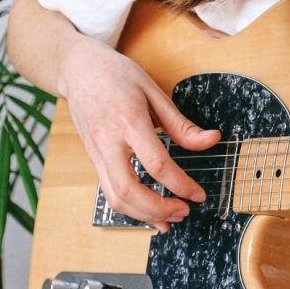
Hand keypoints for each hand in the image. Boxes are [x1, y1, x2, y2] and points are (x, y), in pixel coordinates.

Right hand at [57, 36, 219, 232]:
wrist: (77, 69)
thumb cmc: (116, 75)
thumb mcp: (153, 91)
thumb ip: (181, 124)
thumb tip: (211, 140)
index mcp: (129, 121)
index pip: (157, 164)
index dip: (181, 185)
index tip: (199, 194)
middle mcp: (108, 142)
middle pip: (129, 190)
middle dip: (159, 209)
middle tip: (184, 212)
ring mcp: (96, 153)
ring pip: (115, 198)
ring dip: (144, 215)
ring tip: (170, 219)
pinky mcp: (93, 159)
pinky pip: (109, 192)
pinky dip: (131, 208)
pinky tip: (149, 211)